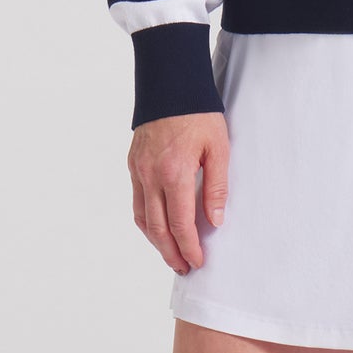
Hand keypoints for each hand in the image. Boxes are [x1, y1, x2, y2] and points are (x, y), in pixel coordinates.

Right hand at [128, 111, 229, 274]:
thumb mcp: (218, 147)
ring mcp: (139, 170)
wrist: (171, 84)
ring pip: (142, 219)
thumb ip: (216, 186)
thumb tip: (214, 222)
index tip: (198, 262)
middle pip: (158, 229)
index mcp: (175, 173)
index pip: (180, 224)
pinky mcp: (133, 163)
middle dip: (172, 253)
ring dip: (156, 242)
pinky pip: (137, 201)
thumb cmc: (199, 113)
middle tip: (184, 268)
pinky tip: (157, 226)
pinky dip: (146, 221)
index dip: (189, 248)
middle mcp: (151, 176)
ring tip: (172, 254)